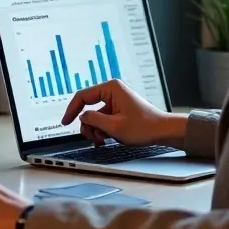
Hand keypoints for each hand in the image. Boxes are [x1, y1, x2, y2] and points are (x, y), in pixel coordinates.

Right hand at [61, 79, 185, 146]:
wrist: (163, 131)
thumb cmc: (144, 127)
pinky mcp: (119, 110)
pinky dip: (103, 130)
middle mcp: (112, 91)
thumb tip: (82, 118)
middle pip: (89, 108)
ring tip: (104, 140)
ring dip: (97, 130)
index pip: (82, 96)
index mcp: (111, 88)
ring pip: (96, 116)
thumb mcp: (114, 126)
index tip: (65, 122)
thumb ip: (93, 120)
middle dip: (89, 125)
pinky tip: (109, 139)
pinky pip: (104, 119)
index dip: (71, 110)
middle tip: (93, 138)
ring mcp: (116, 101)